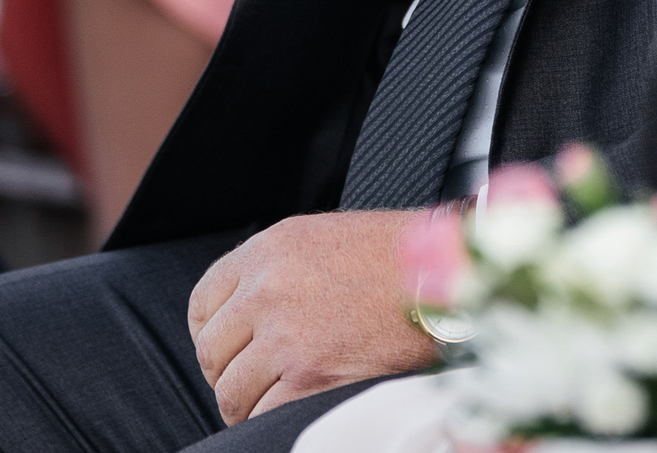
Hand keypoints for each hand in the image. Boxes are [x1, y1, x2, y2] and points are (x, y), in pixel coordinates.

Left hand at [189, 211, 437, 423]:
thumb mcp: (329, 237)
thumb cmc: (404, 255)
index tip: (227, 349)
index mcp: (271, 248)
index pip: (203, 301)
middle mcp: (269, 288)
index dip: (212, 333)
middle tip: (254, 381)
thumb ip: (282, 267)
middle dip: (229, 372)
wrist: (453, 272)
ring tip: (276, 399)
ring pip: (232, 390)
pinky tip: (295, 409)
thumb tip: (251, 311)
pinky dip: (273, 418)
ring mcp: (286, 334)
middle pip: (212, 351)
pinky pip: (265, 413)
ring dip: (249, 402)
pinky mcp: (310, 374)